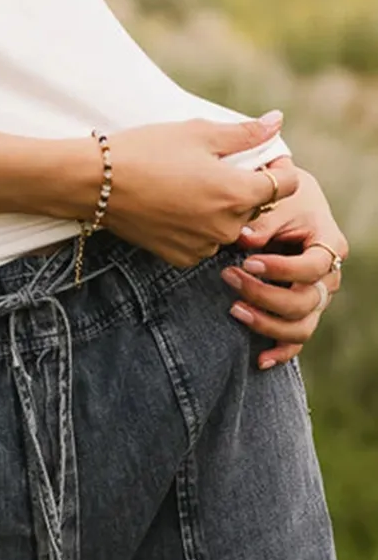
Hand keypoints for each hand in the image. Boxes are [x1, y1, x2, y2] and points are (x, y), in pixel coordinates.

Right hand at [104, 111, 298, 267]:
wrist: (94, 182)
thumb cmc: (146, 150)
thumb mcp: (198, 133)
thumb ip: (245, 133)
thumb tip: (277, 121)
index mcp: (237, 193)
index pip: (286, 185)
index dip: (279, 167)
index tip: (260, 157)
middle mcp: (226, 226)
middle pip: (257, 206)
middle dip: (246, 186)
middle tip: (214, 166)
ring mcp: (204, 246)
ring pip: (230, 225)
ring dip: (221, 207)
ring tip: (189, 184)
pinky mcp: (181, 257)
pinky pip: (205, 241)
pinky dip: (198, 225)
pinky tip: (174, 205)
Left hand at [219, 167, 347, 368]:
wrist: (288, 203)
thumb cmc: (283, 199)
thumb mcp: (276, 200)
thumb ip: (263, 221)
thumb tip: (244, 239)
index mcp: (329, 244)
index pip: (311, 267)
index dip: (281, 269)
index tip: (248, 262)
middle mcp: (329, 276)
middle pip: (305, 301)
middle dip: (265, 295)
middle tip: (229, 277)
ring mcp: (317, 297)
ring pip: (302, 326)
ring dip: (267, 324)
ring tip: (234, 309)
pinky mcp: (303, 311)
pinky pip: (297, 340)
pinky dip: (280, 352)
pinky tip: (259, 360)